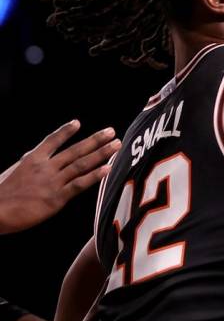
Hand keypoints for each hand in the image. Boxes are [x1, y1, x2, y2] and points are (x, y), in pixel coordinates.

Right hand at [0, 120, 119, 233]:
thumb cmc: (1, 195)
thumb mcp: (13, 173)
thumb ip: (29, 166)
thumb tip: (34, 158)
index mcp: (31, 160)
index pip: (51, 141)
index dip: (65, 131)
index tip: (77, 122)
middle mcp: (44, 167)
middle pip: (75, 150)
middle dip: (95, 140)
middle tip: (111, 131)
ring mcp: (52, 182)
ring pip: (81, 164)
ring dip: (101, 153)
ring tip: (116, 144)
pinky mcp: (56, 198)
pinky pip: (79, 184)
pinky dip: (94, 175)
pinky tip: (107, 168)